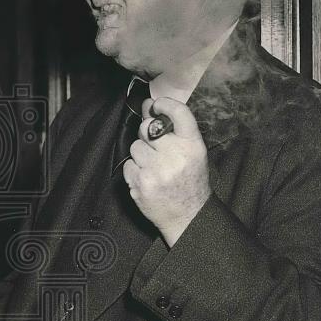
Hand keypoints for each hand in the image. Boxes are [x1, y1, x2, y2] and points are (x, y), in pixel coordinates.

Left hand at [122, 96, 210, 246]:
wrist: (188, 216)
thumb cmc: (189, 181)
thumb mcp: (192, 153)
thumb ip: (173, 130)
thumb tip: (149, 105)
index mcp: (193, 146)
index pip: (179, 113)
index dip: (164, 104)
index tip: (155, 105)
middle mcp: (175, 156)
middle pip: (147, 128)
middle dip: (148, 135)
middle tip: (157, 150)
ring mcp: (156, 170)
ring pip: (135, 146)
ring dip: (141, 155)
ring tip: (155, 168)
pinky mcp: (141, 183)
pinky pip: (128, 164)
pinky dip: (135, 170)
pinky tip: (148, 179)